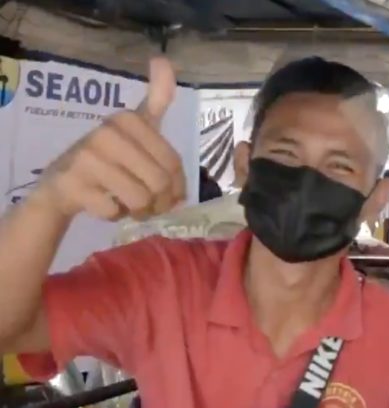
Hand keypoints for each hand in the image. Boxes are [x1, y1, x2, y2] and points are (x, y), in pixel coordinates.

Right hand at [33, 57, 185, 220]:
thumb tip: (163, 59)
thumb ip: (156, 98)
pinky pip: (115, 211)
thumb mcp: (136, 127)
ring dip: (140, 211)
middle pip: (159, 183)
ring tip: (131, 205)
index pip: (173, 164)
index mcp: (127, 119)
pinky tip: (105, 204)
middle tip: (150, 205)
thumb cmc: (109, 156)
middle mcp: (106, 133)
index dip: (177, 187)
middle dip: (160, 203)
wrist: (61, 185)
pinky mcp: (73, 184)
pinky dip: (115, 215)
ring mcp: (87, 158)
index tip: (169, 192)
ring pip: (140, 199)